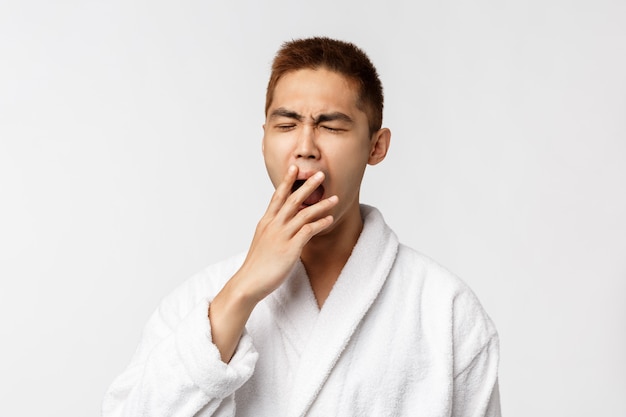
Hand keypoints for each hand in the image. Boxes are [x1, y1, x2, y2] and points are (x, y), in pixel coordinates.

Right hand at [235, 165, 337, 301]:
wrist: (249, 283)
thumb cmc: (257, 264)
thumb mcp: (263, 240)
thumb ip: (273, 229)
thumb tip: (282, 223)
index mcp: (266, 222)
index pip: (278, 196)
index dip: (287, 181)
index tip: (294, 168)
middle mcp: (273, 225)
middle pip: (293, 200)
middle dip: (307, 186)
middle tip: (320, 174)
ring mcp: (281, 236)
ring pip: (304, 214)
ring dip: (321, 205)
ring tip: (335, 198)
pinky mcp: (290, 248)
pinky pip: (308, 231)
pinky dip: (320, 223)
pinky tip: (329, 220)